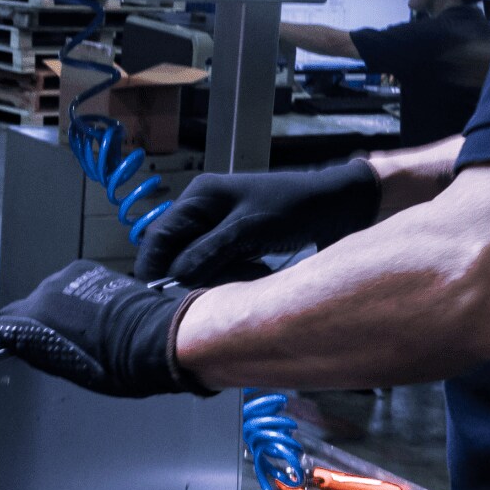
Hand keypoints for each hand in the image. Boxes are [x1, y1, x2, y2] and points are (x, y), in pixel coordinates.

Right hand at [0, 261, 209, 397]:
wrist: (154, 337)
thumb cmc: (115, 364)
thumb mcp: (68, 368)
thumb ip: (39, 351)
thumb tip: (23, 345)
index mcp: (33, 317)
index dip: (3, 336)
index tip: (11, 345)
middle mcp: (44, 290)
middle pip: (26, 306)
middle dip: (36, 323)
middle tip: (59, 342)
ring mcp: (67, 275)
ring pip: (50, 294)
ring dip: (59, 308)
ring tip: (83, 327)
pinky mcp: (88, 268)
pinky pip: (71, 284)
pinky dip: (77, 297)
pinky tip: (96, 312)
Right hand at [134, 158, 380, 286]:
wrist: (336, 206)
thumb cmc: (293, 209)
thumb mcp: (248, 230)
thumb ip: (209, 252)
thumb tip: (175, 276)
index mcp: (200, 196)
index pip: (160, 234)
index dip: (154, 264)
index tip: (156, 292)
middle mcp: (203, 209)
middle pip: (177, 251)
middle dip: (196, 272)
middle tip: (224, 281)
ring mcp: (219, 226)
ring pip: (199, 263)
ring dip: (220, 275)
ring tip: (253, 272)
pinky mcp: (235, 242)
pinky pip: (220, 266)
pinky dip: (235, 274)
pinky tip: (259, 271)